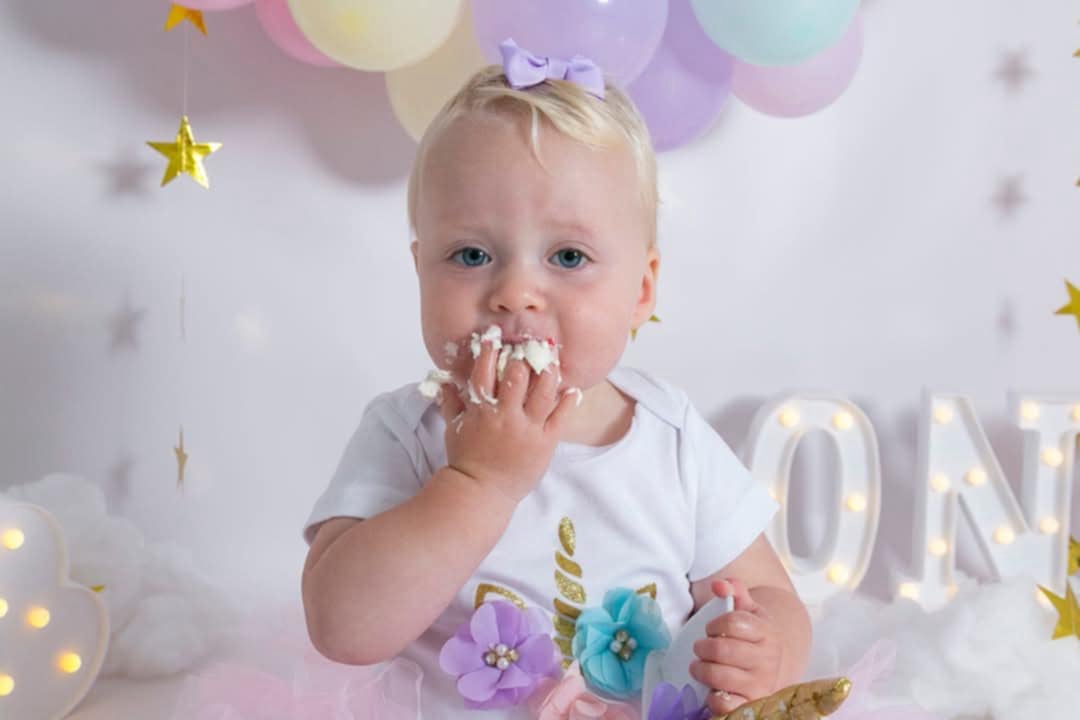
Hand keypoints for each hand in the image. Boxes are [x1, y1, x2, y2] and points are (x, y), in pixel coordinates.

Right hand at [438, 335, 577, 503]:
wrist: (481, 492)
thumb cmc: (465, 460)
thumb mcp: (453, 429)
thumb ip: (451, 402)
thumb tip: (445, 380)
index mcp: (481, 410)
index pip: (485, 371)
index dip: (490, 350)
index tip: (495, 335)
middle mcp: (505, 415)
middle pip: (518, 374)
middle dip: (524, 354)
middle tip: (531, 342)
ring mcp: (527, 428)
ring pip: (543, 390)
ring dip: (549, 371)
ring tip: (552, 359)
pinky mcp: (545, 442)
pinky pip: (560, 416)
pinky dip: (568, 400)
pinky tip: (571, 389)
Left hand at [689, 578, 782, 714]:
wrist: (771, 667)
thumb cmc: (751, 636)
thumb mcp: (747, 610)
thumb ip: (734, 590)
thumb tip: (719, 585)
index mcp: (767, 633)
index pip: (733, 622)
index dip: (714, 623)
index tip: (711, 628)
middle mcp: (768, 660)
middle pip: (721, 649)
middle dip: (703, 647)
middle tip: (700, 648)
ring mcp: (759, 685)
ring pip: (718, 676)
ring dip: (701, 670)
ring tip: (700, 666)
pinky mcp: (748, 705)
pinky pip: (723, 704)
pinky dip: (711, 697)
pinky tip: (711, 689)